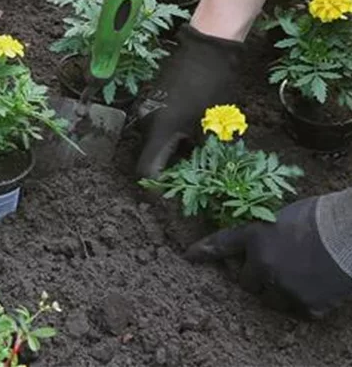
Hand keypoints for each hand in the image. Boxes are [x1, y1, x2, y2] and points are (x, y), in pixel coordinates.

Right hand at [136, 24, 242, 178]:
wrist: (207, 47)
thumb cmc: (214, 87)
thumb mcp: (215, 127)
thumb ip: (205, 154)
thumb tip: (202, 175)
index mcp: (160, 130)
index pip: (146, 171)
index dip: (158, 187)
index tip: (173, 193)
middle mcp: (146, 121)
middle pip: (150, 157)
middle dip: (170, 169)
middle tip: (193, 169)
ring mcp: (146, 108)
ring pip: (154, 142)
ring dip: (171, 150)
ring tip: (196, 147)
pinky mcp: (151, 98)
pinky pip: (156, 126)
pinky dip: (170, 134)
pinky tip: (190, 127)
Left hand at [185, 191, 351, 317]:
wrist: (350, 233)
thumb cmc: (320, 215)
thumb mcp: (281, 215)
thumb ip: (263, 232)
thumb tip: (257, 244)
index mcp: (255, 235)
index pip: (221, 244)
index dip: (203, 251)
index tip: (189, 256)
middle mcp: (262, 263)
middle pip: (245, 282)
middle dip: (254, 275)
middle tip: (272, 266)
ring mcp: (283, 287)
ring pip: (268, 299)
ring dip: (275, 290)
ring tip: (297, 274)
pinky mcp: (305, 305)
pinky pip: (295, 309)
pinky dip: (301, 300)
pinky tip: (313, 285)